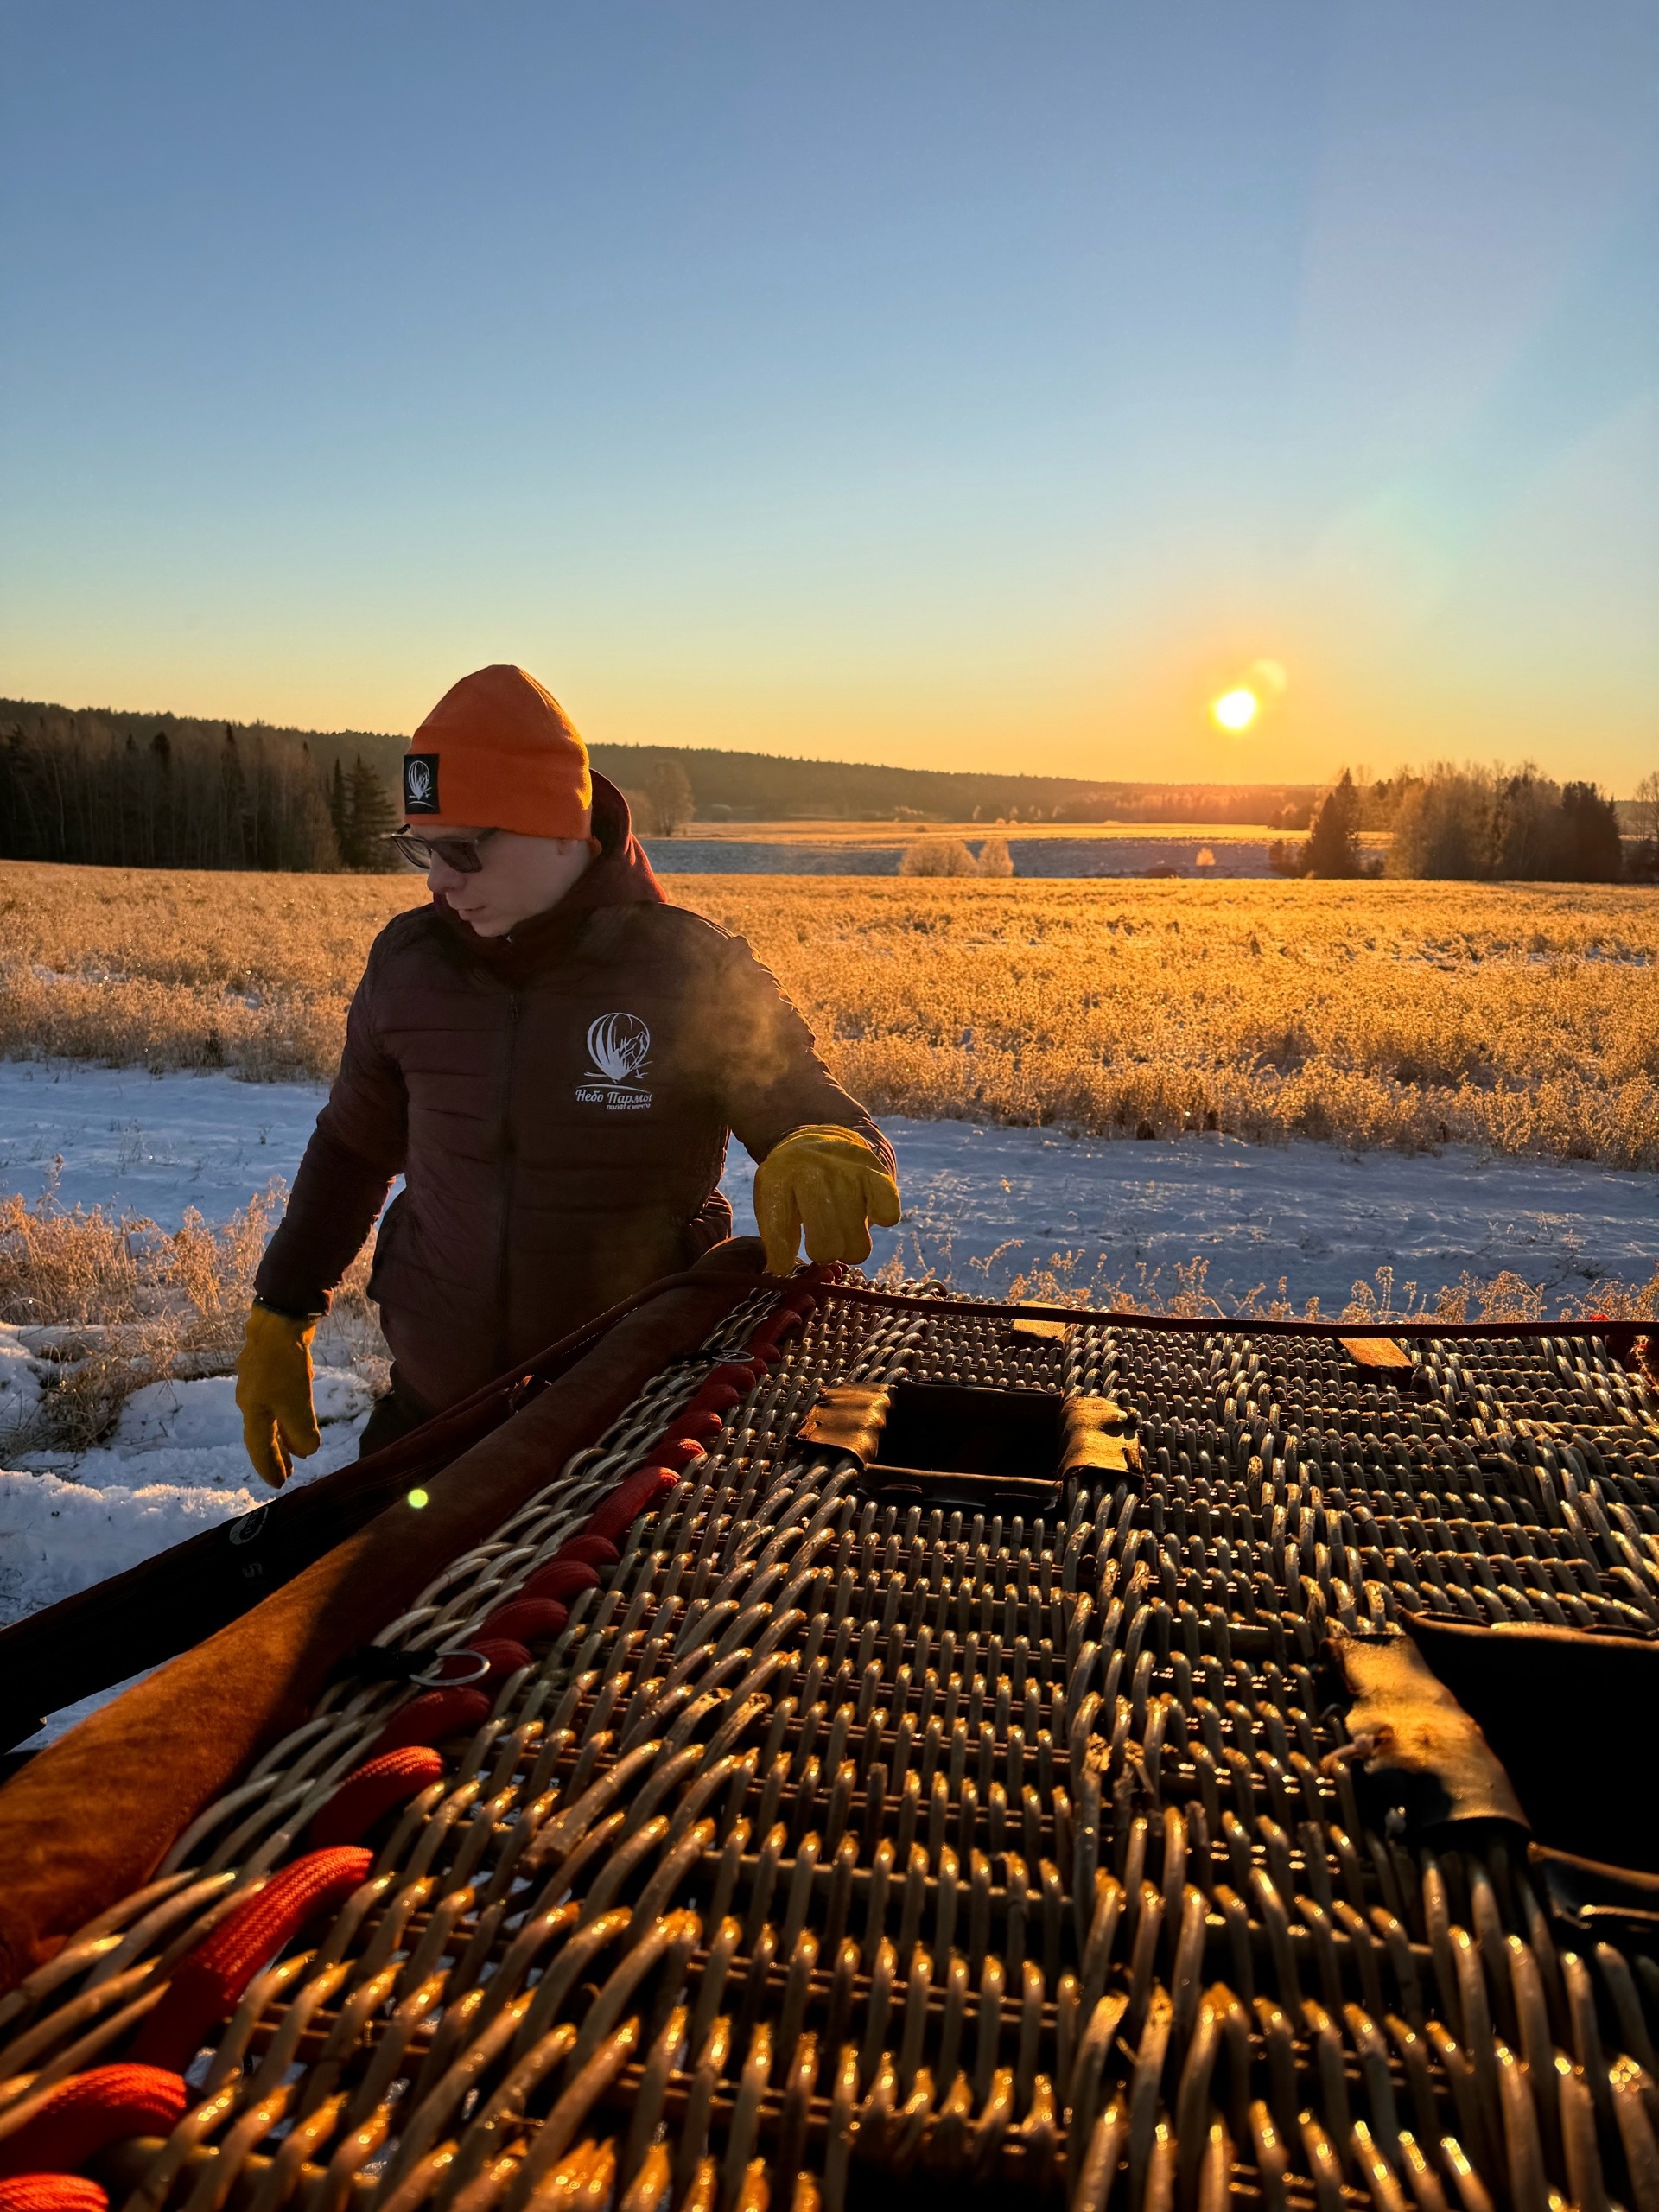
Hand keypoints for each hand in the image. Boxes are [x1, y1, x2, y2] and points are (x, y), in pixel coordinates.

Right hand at [235, 1303, 321, 1487]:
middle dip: (275, 1455)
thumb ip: (300, 1431)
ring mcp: (259, 1381)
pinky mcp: (271, 1367)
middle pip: (262, 1433)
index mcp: (252, 1409)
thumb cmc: (283, 1364)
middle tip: (286, 1475)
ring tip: (294, 1451)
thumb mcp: (295, 1402)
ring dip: (281, 1436)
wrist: (279, 1319)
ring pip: (270, 1417)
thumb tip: (307, 1452)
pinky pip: (277, 1400)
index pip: (258, 1446)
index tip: (278, 1485)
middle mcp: (250, 1398)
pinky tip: (294, 1414)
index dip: (268, 1466)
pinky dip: (286, 1415)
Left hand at [754, 1124, 900, 1274]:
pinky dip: (881, 1219)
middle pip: (824, 1247)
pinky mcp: (875, 1173)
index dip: (782, 1257)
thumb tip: (781, 1269)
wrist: (821, 1139)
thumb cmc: (792, 1184)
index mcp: (778, 1179)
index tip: (783, 1266)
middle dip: (824, 1253)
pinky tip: (868, 1213)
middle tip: (822, 1242)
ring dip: (849, 1246)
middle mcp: (812, 1173)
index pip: (779, 1232)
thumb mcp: (771, 1200)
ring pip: (856, 1244)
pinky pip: (887, 1213)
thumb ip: (774, 1235)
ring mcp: (845, 1172)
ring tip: (841, 1231)